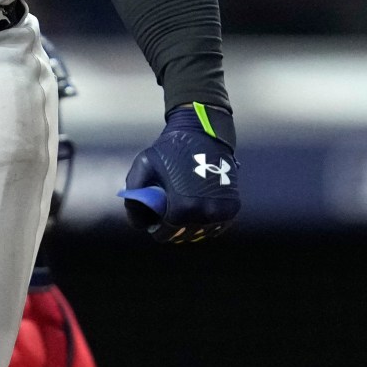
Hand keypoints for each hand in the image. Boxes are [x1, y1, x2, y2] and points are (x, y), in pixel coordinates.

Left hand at [120, 104, 239, 241]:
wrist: (203, 131)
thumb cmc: (171, 148)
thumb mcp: (143, 165)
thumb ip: (134, 195)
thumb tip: (139, 224)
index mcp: (181, 207)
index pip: (165, 235)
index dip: (156, 229)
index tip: (155, 220)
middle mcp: (204, 213)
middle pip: (184, 235)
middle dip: (173, 229)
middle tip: (168, 214)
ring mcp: (220, 211)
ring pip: (201, 233)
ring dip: (191, 226)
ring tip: (183, 212)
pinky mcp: (232, 206)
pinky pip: (217, 226)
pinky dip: (207, 222)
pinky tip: (198, 211)